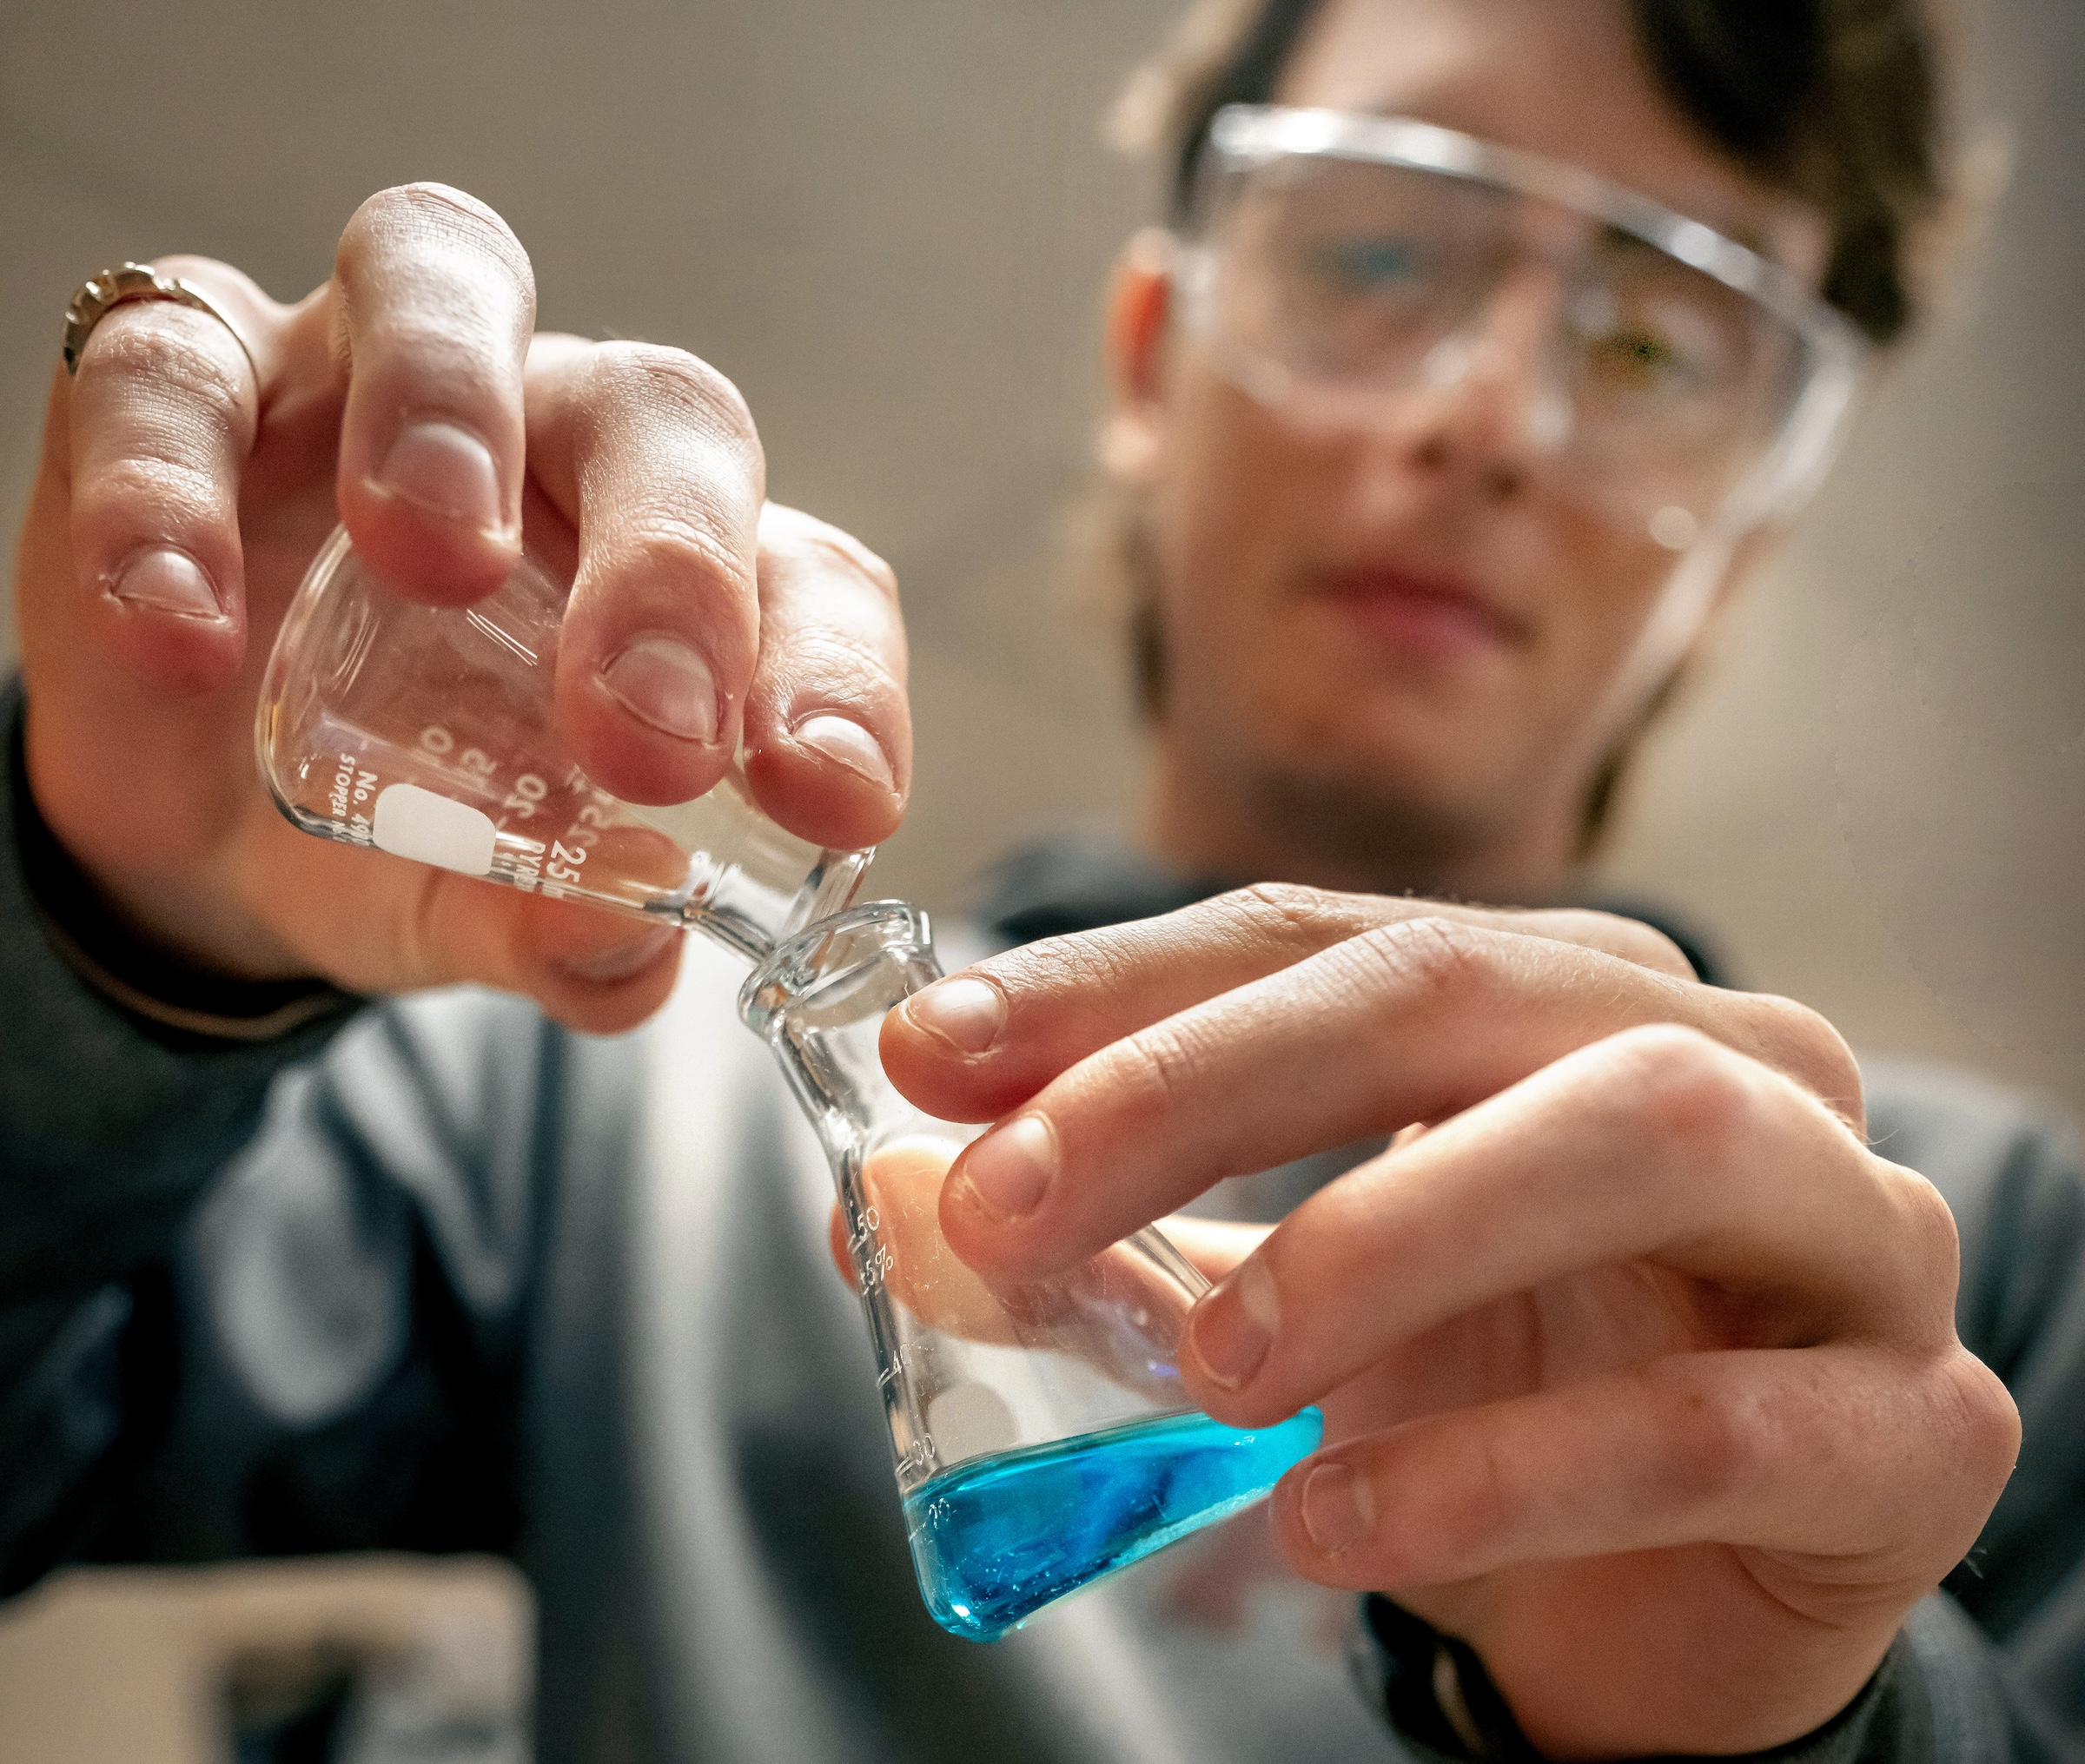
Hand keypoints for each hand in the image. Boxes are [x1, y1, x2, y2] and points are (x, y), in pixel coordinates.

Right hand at [16, 185, 907, 1031]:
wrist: (196, 835)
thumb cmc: (399, 841)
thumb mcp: (480, 909)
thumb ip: (562, 934)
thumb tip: (627, 947)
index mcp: (676, 573)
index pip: (803, 577)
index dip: (834, 671)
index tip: (830, 796)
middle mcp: (550, 441)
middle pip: (654, 411)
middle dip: (668, 559)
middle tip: (645, 728)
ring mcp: (360, 377)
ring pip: (439, 277)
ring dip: (448, 406)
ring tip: (432, 559)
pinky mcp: (178, 381)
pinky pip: (167, 373)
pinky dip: (170, 490)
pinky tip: (184, 634)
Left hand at [880, 886, 2018, 1757]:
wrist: (1685, 1602)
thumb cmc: (1495, 1403)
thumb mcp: (1281, 1305)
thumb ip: (1118, 1247)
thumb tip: (892, 1207)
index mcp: (1565, 997)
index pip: (1321, 940)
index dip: (1115, 988)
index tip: (930, 1055)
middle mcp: (1725, 1060)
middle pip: (1455, 990)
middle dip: (1206, 1083)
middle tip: (1014, 1200)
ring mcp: (1846, 1226)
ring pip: (1640, 1131)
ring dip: (1390, 1233)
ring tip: (1219, 1368)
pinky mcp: (1913, 1426)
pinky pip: (1710, 1418)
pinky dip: (1504, 1474)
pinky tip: (1338, 1528)